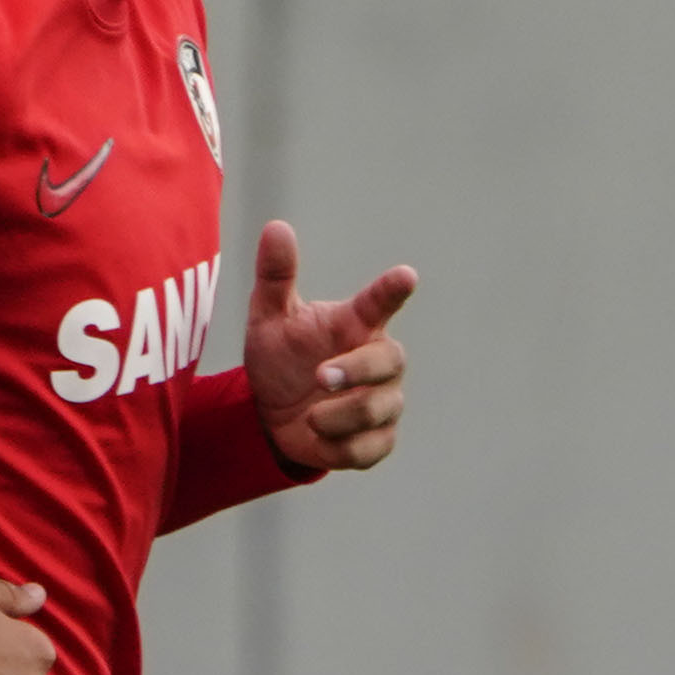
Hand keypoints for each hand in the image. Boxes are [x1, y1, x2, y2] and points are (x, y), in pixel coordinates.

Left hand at [242, 220, 416, 473]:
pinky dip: (339, 446)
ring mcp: (385, 400)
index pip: (380, 303)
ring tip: (308, 415)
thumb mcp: (268, 319)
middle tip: (317, 377)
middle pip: (388, 360)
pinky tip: (321, 437)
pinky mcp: (381, 439)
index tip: (406, 276)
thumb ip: (276, 276)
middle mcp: (379, 360)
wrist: (272, 417)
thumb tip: (277, 227)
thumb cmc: (279, 358)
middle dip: (354, 371)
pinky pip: (369, 447)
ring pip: (376, 409)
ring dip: (335, 415)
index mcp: (355, 325)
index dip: (392, 290)